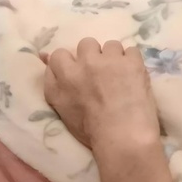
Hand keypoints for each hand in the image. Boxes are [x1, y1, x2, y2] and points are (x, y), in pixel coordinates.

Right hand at [43, 39, 160, 156]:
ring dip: (115, 57)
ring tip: (122, 75)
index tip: (80, 73)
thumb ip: (55, 83)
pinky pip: (131, 50)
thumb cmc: (91, 133)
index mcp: (61, 80)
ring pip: (110, 45)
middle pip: (86, 44)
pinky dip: (133, 62)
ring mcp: (107, 60)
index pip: (59, 55)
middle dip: (94, 55)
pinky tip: (135, 77)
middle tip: (103, 73)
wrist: (122, 137)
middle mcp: (81, 65)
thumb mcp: (63, 110)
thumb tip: (46, 57)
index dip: (72, 62)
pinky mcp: (130, 61)